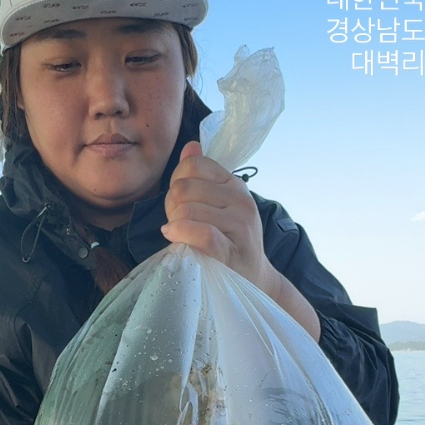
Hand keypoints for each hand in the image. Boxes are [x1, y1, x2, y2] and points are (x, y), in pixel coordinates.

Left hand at [162, 141, 280, 296]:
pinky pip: (201, 233)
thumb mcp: (219, 206)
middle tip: (176, 223)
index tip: (179, 203)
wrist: (253, 278)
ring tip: (178, 234)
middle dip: (171, 206)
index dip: (176, 182)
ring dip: (173, 224)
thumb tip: (190, 146)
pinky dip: (180, 233)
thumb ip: (203, 177)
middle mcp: (240, 200)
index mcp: (234, 184)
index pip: (193, 165)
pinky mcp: (231, 251)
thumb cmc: (229, 242)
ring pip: (187, 209)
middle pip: (184, 187)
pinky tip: (172, 237)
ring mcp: (239, 225)